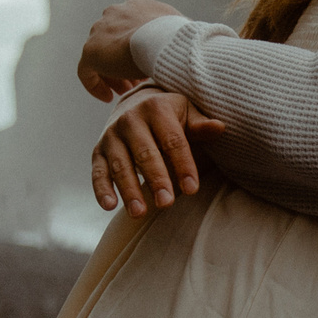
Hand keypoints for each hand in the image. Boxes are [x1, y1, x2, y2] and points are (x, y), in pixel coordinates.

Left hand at [78, 0, 184, 99]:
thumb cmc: (182, 39)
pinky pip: (86, 72)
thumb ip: (180, 37)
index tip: (146, 66)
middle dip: (123, 61)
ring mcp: (100, 31)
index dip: (138, 47)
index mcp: (137, 4)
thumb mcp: (185, 33)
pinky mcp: (91, 52)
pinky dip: (95, 85)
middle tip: (136, 81)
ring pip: (100, 56)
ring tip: (125, 91)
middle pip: (113, 40)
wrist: (166, 42)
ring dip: (112, 74)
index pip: (131, 25)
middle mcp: (115, 12)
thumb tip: (197, 49)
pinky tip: (108, 98)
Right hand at [92, 89, 226, 214]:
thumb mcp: (187, 113)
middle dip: (156, 179)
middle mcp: (130, 120)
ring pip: (121, 165)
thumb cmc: (169, 115)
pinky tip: (110, 206)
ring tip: (140, 213)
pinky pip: (98, 172)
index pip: (172, 140)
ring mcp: (112, 136)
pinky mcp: (98, 151)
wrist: (135, 104)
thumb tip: (219, 127)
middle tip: (166, 203)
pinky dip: (101, 189)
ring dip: (129, 190)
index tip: (192, 189)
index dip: (183, 165)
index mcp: (156, 108)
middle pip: (145, 154)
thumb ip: (200, 125)